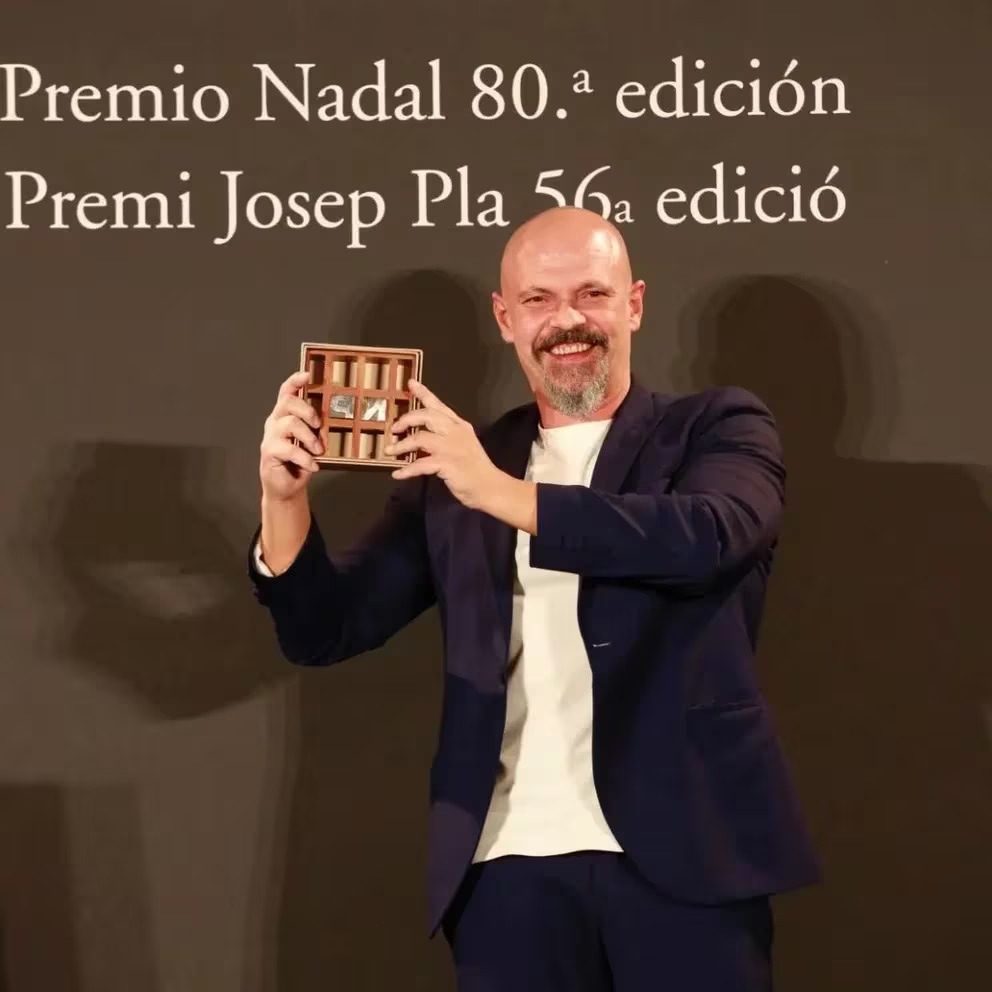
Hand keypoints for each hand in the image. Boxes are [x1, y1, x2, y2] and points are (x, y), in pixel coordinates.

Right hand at [259, 370, 323, 501]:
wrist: (287, 488)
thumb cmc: (301, 462)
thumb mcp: (313, 442)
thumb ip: (317, 429)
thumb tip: (331, 421)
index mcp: (285, 415)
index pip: (286, 392)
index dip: (295, 381)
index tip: (307, 375)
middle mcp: (275, 421)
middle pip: (287, 402)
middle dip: (307, 410)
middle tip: (319, 424)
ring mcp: (271, 436)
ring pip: (290, 423)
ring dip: (309, 437)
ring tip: (318, 451)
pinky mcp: (269, 451)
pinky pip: (288, 449)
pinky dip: (305, 458)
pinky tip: (313, 466)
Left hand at [387, 380, 498, 508]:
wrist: (489, 486)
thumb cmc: (475, 468)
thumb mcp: (464, 444)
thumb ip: (446, 435)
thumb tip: (421, 435)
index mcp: (459, 425)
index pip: (439, 405)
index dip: (423, 393)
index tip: (410, 383)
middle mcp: (455, 432)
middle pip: (426, 416)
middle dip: (407, 419)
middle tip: (394, 428)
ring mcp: (451, 447)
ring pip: (420, 438)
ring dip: (401, 446)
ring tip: (389, 451)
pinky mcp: (446, 464)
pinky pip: (420, 464)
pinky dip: (407, 470)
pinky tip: (398, 474)